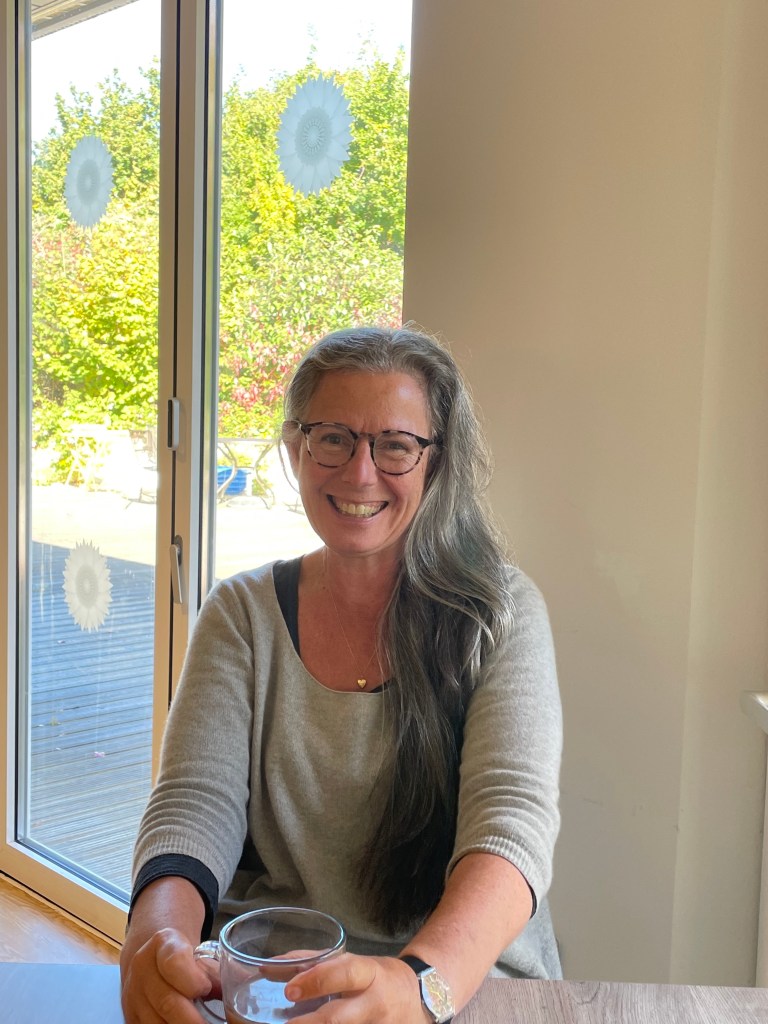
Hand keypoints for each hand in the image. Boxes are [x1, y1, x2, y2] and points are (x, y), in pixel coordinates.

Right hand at [120, 926, 215, 1023]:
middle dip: (191, 1020)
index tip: (206, 990)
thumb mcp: (199, 953)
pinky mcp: (130, 1014)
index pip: (174, 962)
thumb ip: (216, 971)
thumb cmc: (183, 955)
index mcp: (163, 943)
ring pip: (155, 1022)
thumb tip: (238, 984)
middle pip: (166, 1001)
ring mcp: (132, 993)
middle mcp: (142, 967)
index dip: (193, 980)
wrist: (151, 955)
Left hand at [283, 953, 425, 1023]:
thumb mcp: (353, 963)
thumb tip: (268, 969)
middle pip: (339, 1019)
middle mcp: (375, 1005)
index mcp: (370, 975)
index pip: (345, 974)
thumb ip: (313, 964)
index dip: (317, 981)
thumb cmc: (378, 977)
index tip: (290, 991)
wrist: (421, 999)